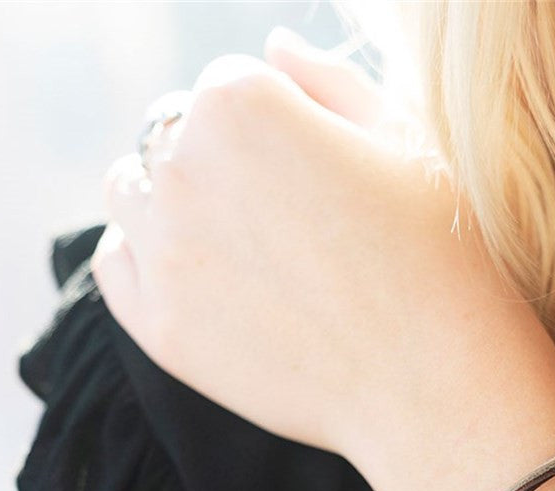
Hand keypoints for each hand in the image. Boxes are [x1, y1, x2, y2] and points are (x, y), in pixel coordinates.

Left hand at [91, 28, 554, 490]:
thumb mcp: (405, 144)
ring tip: (241, 245)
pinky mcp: (161, 326)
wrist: (435, 383)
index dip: (274, 126)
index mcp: (243, 102)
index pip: (227, 85)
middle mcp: (185, 165)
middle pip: (172, 135)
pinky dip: (144, 258)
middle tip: (283, 218)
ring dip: (171, 203)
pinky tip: (198, 274)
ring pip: (132, 192)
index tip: (313, 172)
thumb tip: (274, 43)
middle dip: (220, 162)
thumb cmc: (438, 258)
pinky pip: (116, 264)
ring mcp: (165, 250)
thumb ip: (329, 81)